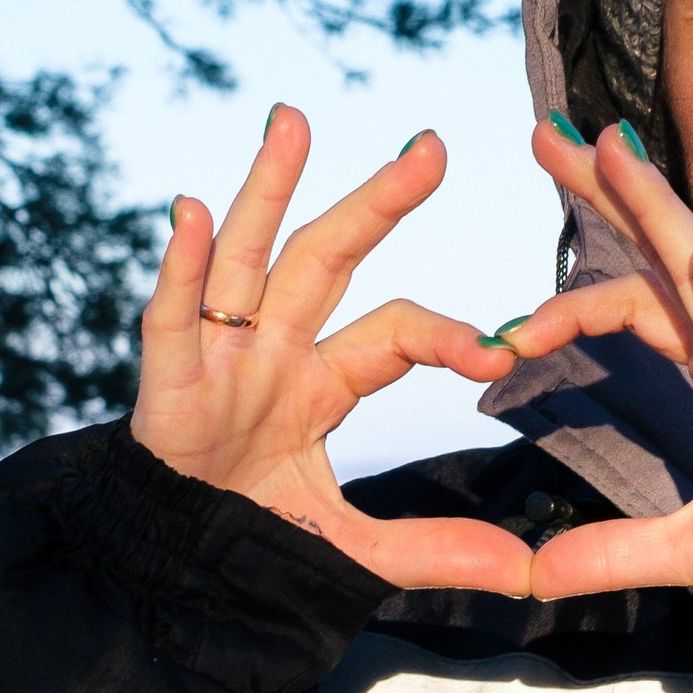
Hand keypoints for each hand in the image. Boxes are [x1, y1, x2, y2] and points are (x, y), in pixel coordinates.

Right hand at [131, 108, 534, 593]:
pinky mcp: (167, 383)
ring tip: (292, 120)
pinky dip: (179, 266)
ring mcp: (218, 358)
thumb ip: (431, 551)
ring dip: (268, 188)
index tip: (499, 355)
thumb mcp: (350, 547)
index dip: (445, 338)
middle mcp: (275, 351)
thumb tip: (526, 572)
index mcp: (324, 381)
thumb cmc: (251, 535)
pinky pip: (171, 316)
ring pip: (248, 259)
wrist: (167, 569)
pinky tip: (188, 212)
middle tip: (431, 147)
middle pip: (328, 260)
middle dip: (376, 203)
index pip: (395, 335)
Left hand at [492, 120, 692, 599]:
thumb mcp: (682, 546)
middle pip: (656, 248)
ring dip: (652, 202)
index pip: (633, 298)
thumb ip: (609, 554)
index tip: (509, 335)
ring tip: (607, 144)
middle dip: (605, 188)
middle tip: (548, 133)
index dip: (570, 302)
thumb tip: (535, 579)